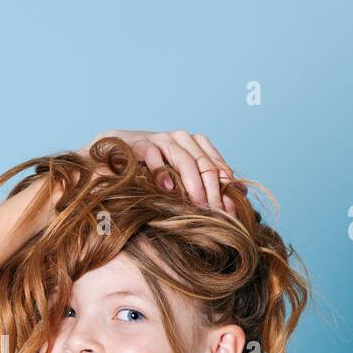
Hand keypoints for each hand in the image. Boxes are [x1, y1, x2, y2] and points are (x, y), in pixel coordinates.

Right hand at [83, 129, 236, 213]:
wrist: (110, 157)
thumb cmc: (148, 172)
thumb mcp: (180, 179)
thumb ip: (207, 182)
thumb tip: (242, 192)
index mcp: (194, 144)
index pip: (217, 164)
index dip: (225, 188)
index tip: (229, 212)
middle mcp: (180, 138)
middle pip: (204, 163)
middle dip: (211, 190)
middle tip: (215, 214)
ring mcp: (159, 138)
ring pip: (183, 158)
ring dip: (191, 183)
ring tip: (197, 204)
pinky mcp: (138, 142)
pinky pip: (153, 153)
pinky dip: (161, 171)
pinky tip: (167, 188)